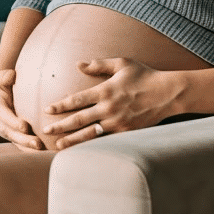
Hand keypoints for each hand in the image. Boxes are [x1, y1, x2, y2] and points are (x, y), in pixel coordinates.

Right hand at [0, 69, 44, 151]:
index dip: (13, 123)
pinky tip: (45, 151)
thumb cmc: (3, 83)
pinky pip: (22, 145)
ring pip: (17, 142)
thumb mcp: (2, 78)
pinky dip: (32, 149)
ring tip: (43, 150)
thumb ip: (5, 77)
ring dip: (30, 147)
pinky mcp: (13, 136)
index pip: (5, 117)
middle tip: (38, 144)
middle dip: (24, 140)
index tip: (24, 127)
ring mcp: (6, 131)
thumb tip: (11, 76)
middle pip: (11, 134)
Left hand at [42, 58, 177, 149]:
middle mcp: (109, 108)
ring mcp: (118, 122)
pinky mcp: (126, 132)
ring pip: (90, 134)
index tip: (47, 110)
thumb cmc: (144, 75)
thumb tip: (78, 64)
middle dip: (61, 126)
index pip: (76, 100)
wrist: (167, 94)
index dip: (60, 106)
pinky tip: (82, 150)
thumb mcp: (122, 64)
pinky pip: (106, 140)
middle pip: (79, 119)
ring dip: (72, 140)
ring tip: (58, 145)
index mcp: (105, 90)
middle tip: (46, 131)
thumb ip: (99, 64)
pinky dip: (92, 145)